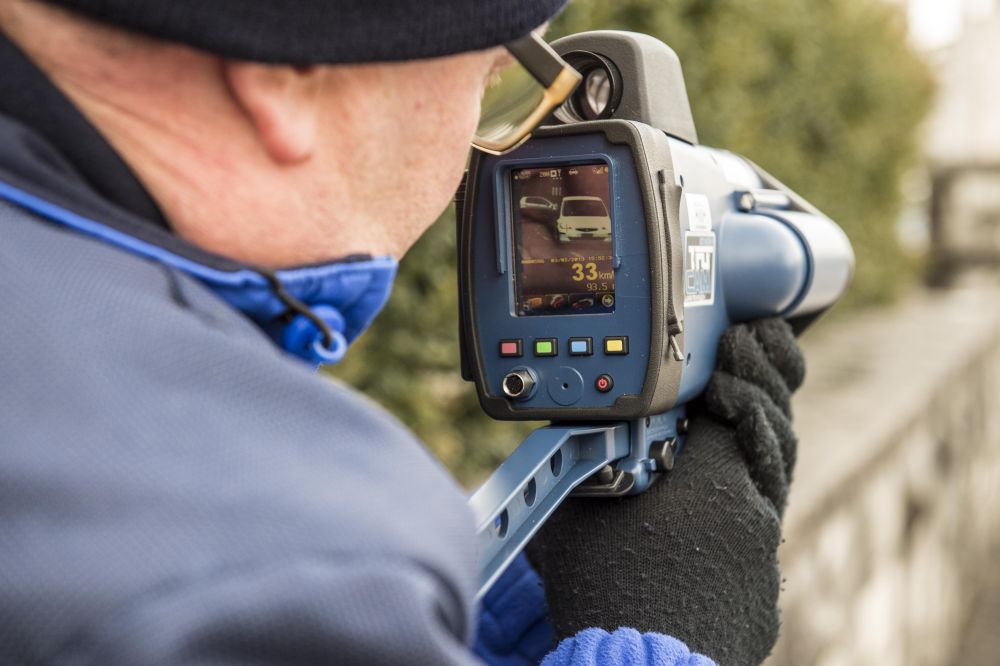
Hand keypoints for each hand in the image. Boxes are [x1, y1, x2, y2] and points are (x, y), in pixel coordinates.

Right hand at [526, 319, 804, 665]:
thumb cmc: (605, 586)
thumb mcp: (581, 503)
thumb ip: (592, 452)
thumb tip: (590, 424)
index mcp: (716, 479)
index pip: (747, 400)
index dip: (749, 362)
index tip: (745, 335)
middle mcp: (751, 512)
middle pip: (772, 434)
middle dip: (762, 387)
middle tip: (755, 349)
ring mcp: (760, 555)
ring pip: (770, 478)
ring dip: (755, 439)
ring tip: (736, 409)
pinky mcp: (758, 590)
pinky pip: (759, 523)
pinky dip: (746, 491)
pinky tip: (721, 485)